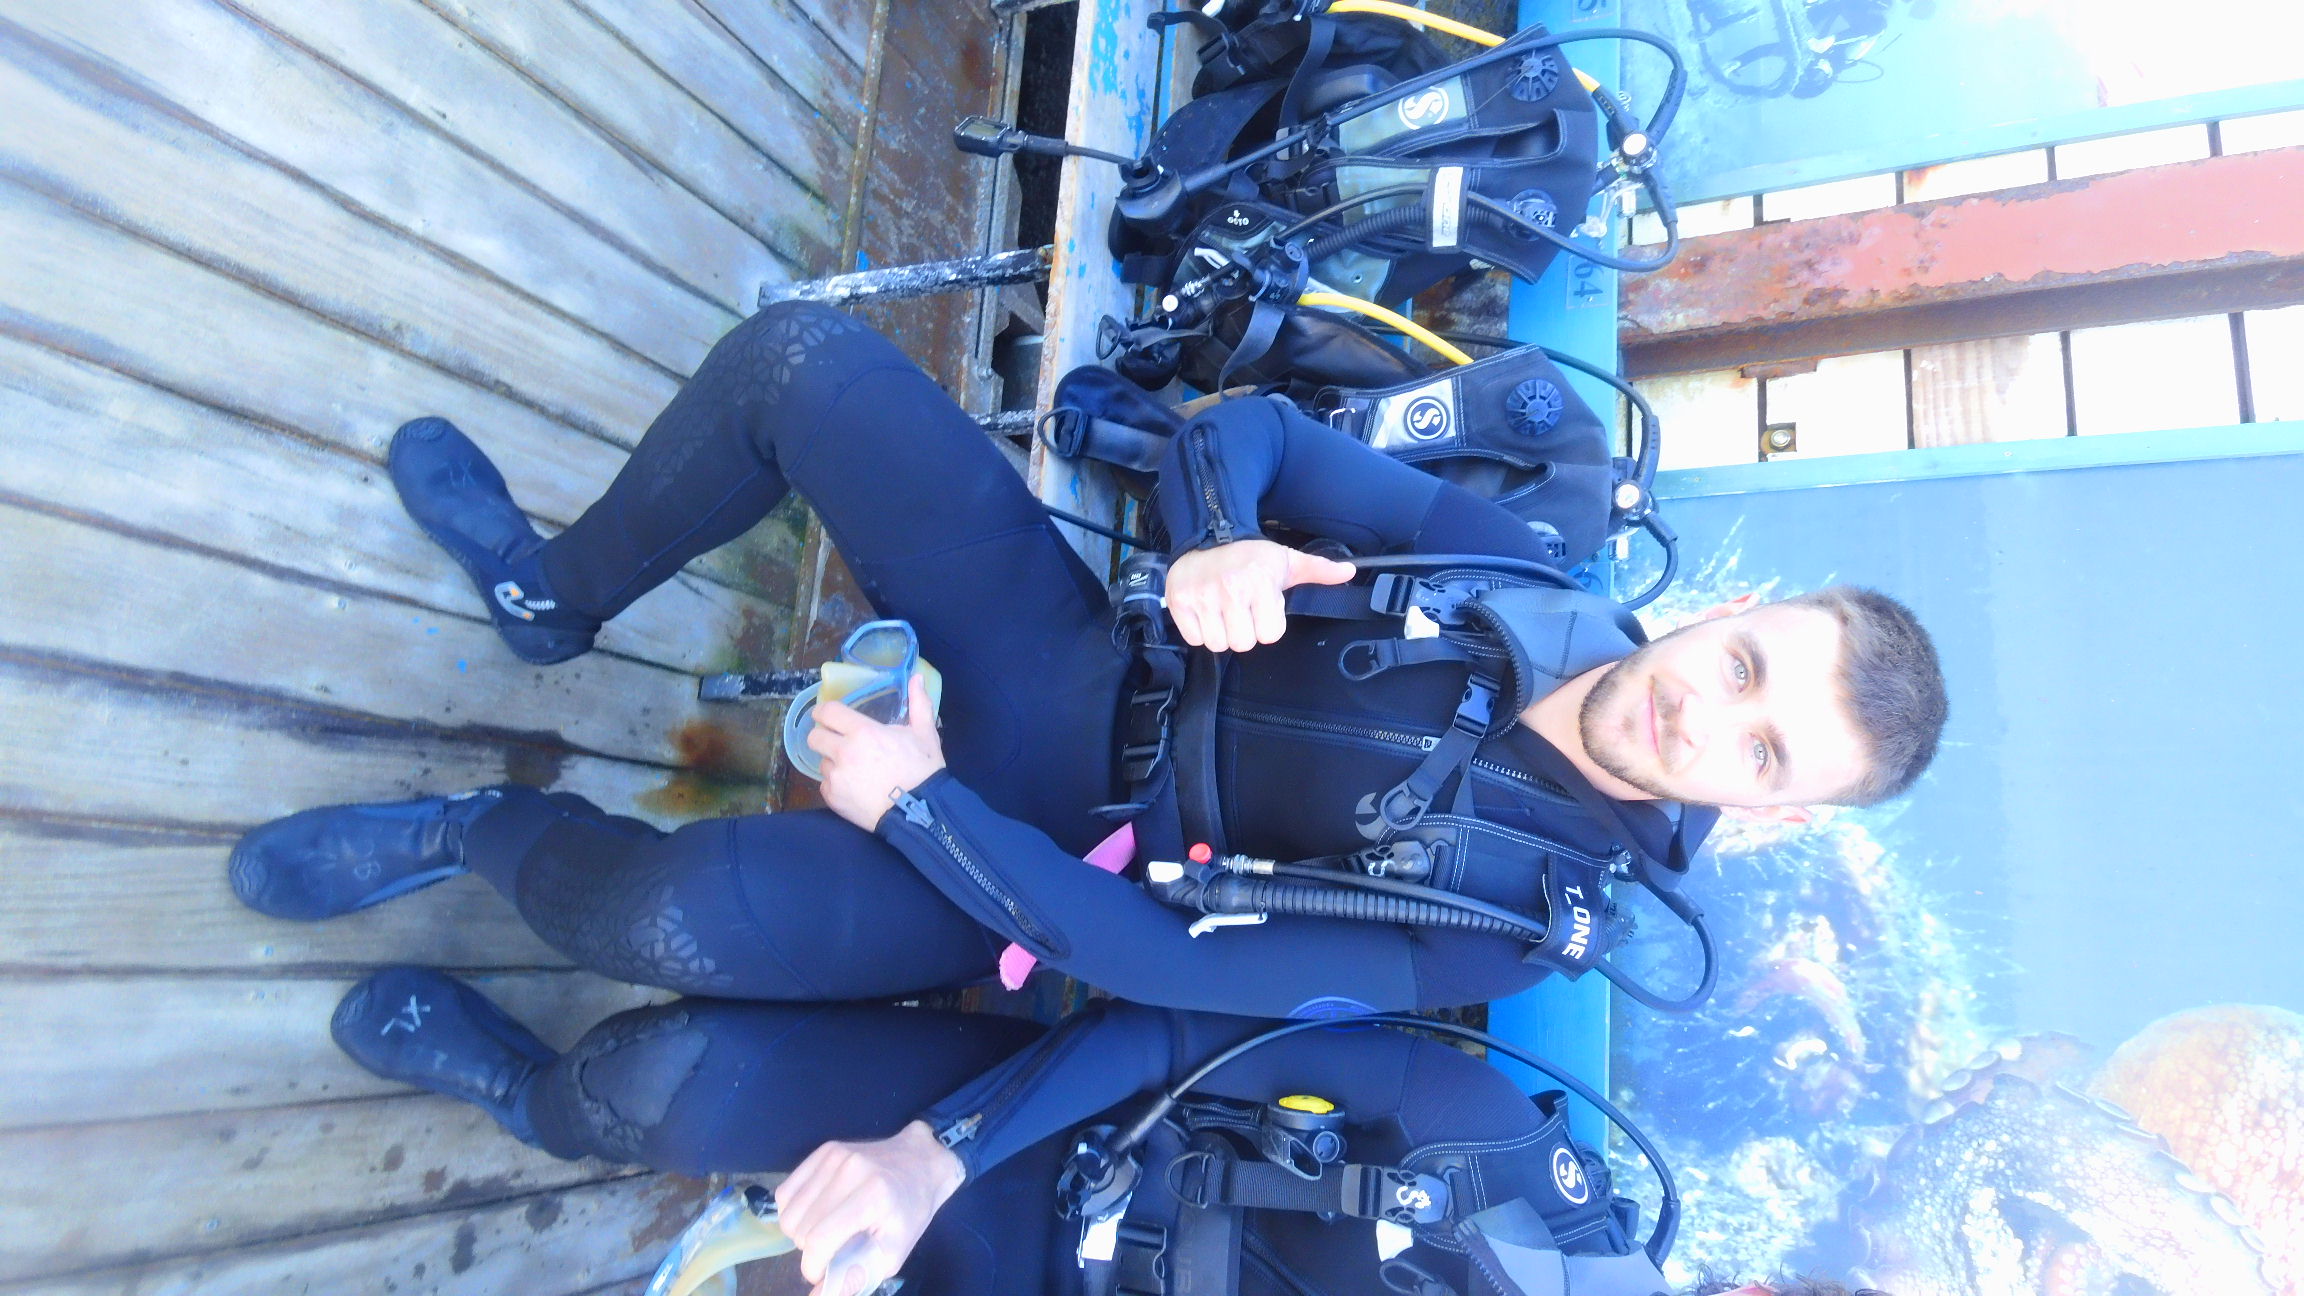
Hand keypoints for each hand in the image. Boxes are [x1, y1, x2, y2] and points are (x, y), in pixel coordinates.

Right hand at [775, 1120, 965, 1295]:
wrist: (920, 1162)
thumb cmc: (910, 1210)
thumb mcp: (895, 1251)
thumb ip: (858, 1275)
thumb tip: (820, 1295)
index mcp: (873, 1195)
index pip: (820, 1238)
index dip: (813, 1266)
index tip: (821, 1273)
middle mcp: (849, 1170)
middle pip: (800, 1228)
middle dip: (810, 1250)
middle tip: (833, 1248)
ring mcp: (834, 1156)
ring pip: (788, 1212)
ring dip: (800, 1232)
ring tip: (825, 1231)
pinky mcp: (823, 1151)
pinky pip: (785, 1192)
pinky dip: (793, 1211)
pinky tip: (815, 1213)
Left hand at [806, 673, 946, 831]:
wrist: (919, 812)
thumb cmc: (922, 771)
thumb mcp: (924, 733)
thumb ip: (918, 703)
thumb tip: (917, 677)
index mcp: (863, 731)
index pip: (827, 712)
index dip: (824, 712)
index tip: (828, 716)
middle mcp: (844, 752)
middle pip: (814, 737)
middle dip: (824, 737)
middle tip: (839, 742)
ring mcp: (836, 777)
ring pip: (822, 763)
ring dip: (833, 763)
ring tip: (854, 770)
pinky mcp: (833, 798)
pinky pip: (826, 785)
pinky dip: (836, 785)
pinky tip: (855, 788)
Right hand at [1165, 539, 1355, 652]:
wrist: (1209, 532)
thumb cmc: (1250, 554)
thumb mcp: (1286, 559)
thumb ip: (1318, 570)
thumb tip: (1349, 572)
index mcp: (1260, 583)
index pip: (1270, 635)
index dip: (1268, 624)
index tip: (1262, 608)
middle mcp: (1230, 591)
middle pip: (1243, 643)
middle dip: (1244, 631)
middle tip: (1241, 611)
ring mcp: (1202, 597)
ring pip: (1217, 643)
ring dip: (1221, 633)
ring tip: (1223, 611)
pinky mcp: (1180, 601)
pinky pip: (1193, 638)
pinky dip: (1199, 631)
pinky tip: (1206, 612)